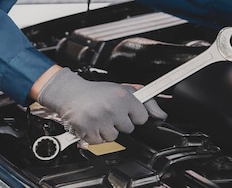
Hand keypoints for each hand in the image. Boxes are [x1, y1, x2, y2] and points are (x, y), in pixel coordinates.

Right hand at [37, 67, 165, 143]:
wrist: (70, 93)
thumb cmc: (97, 92)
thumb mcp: (123, 90)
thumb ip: (146, 102)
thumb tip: (161, 115)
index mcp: (123, 96)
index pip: (142, 117)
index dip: (134, 115)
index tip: (126, 110)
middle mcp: (112, 108)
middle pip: (129, 129)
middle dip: (121, 123)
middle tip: (110, 113)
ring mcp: (100, 120)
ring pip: (114, 137)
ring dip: (108, 131)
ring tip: (100, 118)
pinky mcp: (88, 131)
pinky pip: (100, 142)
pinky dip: (96, 136)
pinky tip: (92, 124)